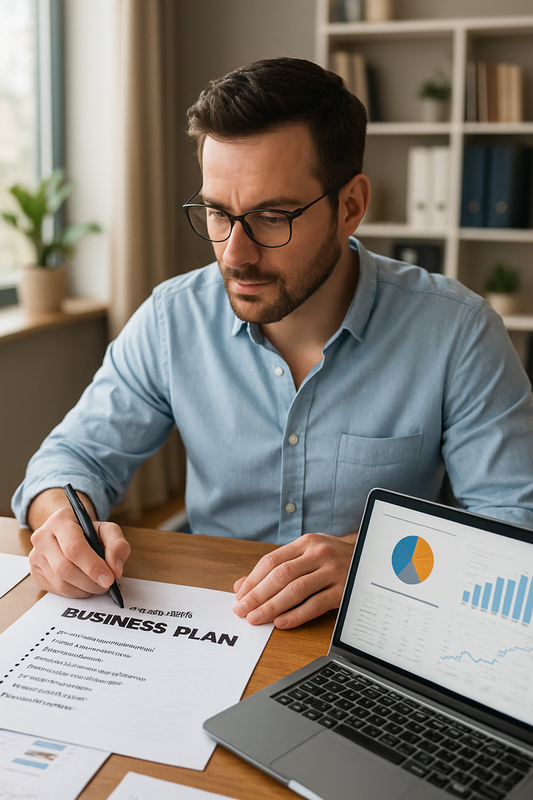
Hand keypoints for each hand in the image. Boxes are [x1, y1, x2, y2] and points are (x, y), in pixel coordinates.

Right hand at [28, 503, 129, 598]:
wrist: (68, 532)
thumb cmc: (88, 531)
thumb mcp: (108, 530)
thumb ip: (118, 545)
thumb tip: (115, 569)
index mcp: (60, 521)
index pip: (74, 548)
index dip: (93, 566)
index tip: (109, 579)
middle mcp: (42, 537)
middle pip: (65, 568)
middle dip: (90, 581)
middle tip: (107, 585)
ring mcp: (35, 556)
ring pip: (60, 583)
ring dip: (84, 589)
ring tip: (98, 585)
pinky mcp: (35, 573)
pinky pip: (56, 590)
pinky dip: (75, 592)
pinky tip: (84, 585)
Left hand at [233, 532, 356, 629]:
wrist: (374, 559)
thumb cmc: (335, 559)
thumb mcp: (307, 555)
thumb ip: (277, 568)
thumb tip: (242, 586)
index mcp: (306, 543)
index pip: (272, 561)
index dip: (253, 580)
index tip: (239, 597)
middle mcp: (319, 554)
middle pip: (281, 575)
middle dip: (257, 595)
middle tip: (242, 611)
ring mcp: (333, 571)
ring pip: (296, 590)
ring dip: (272, 606)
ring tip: (256, 619)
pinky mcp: (344, 590)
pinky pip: (315, 605)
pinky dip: (296, 615)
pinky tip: (281, 623)